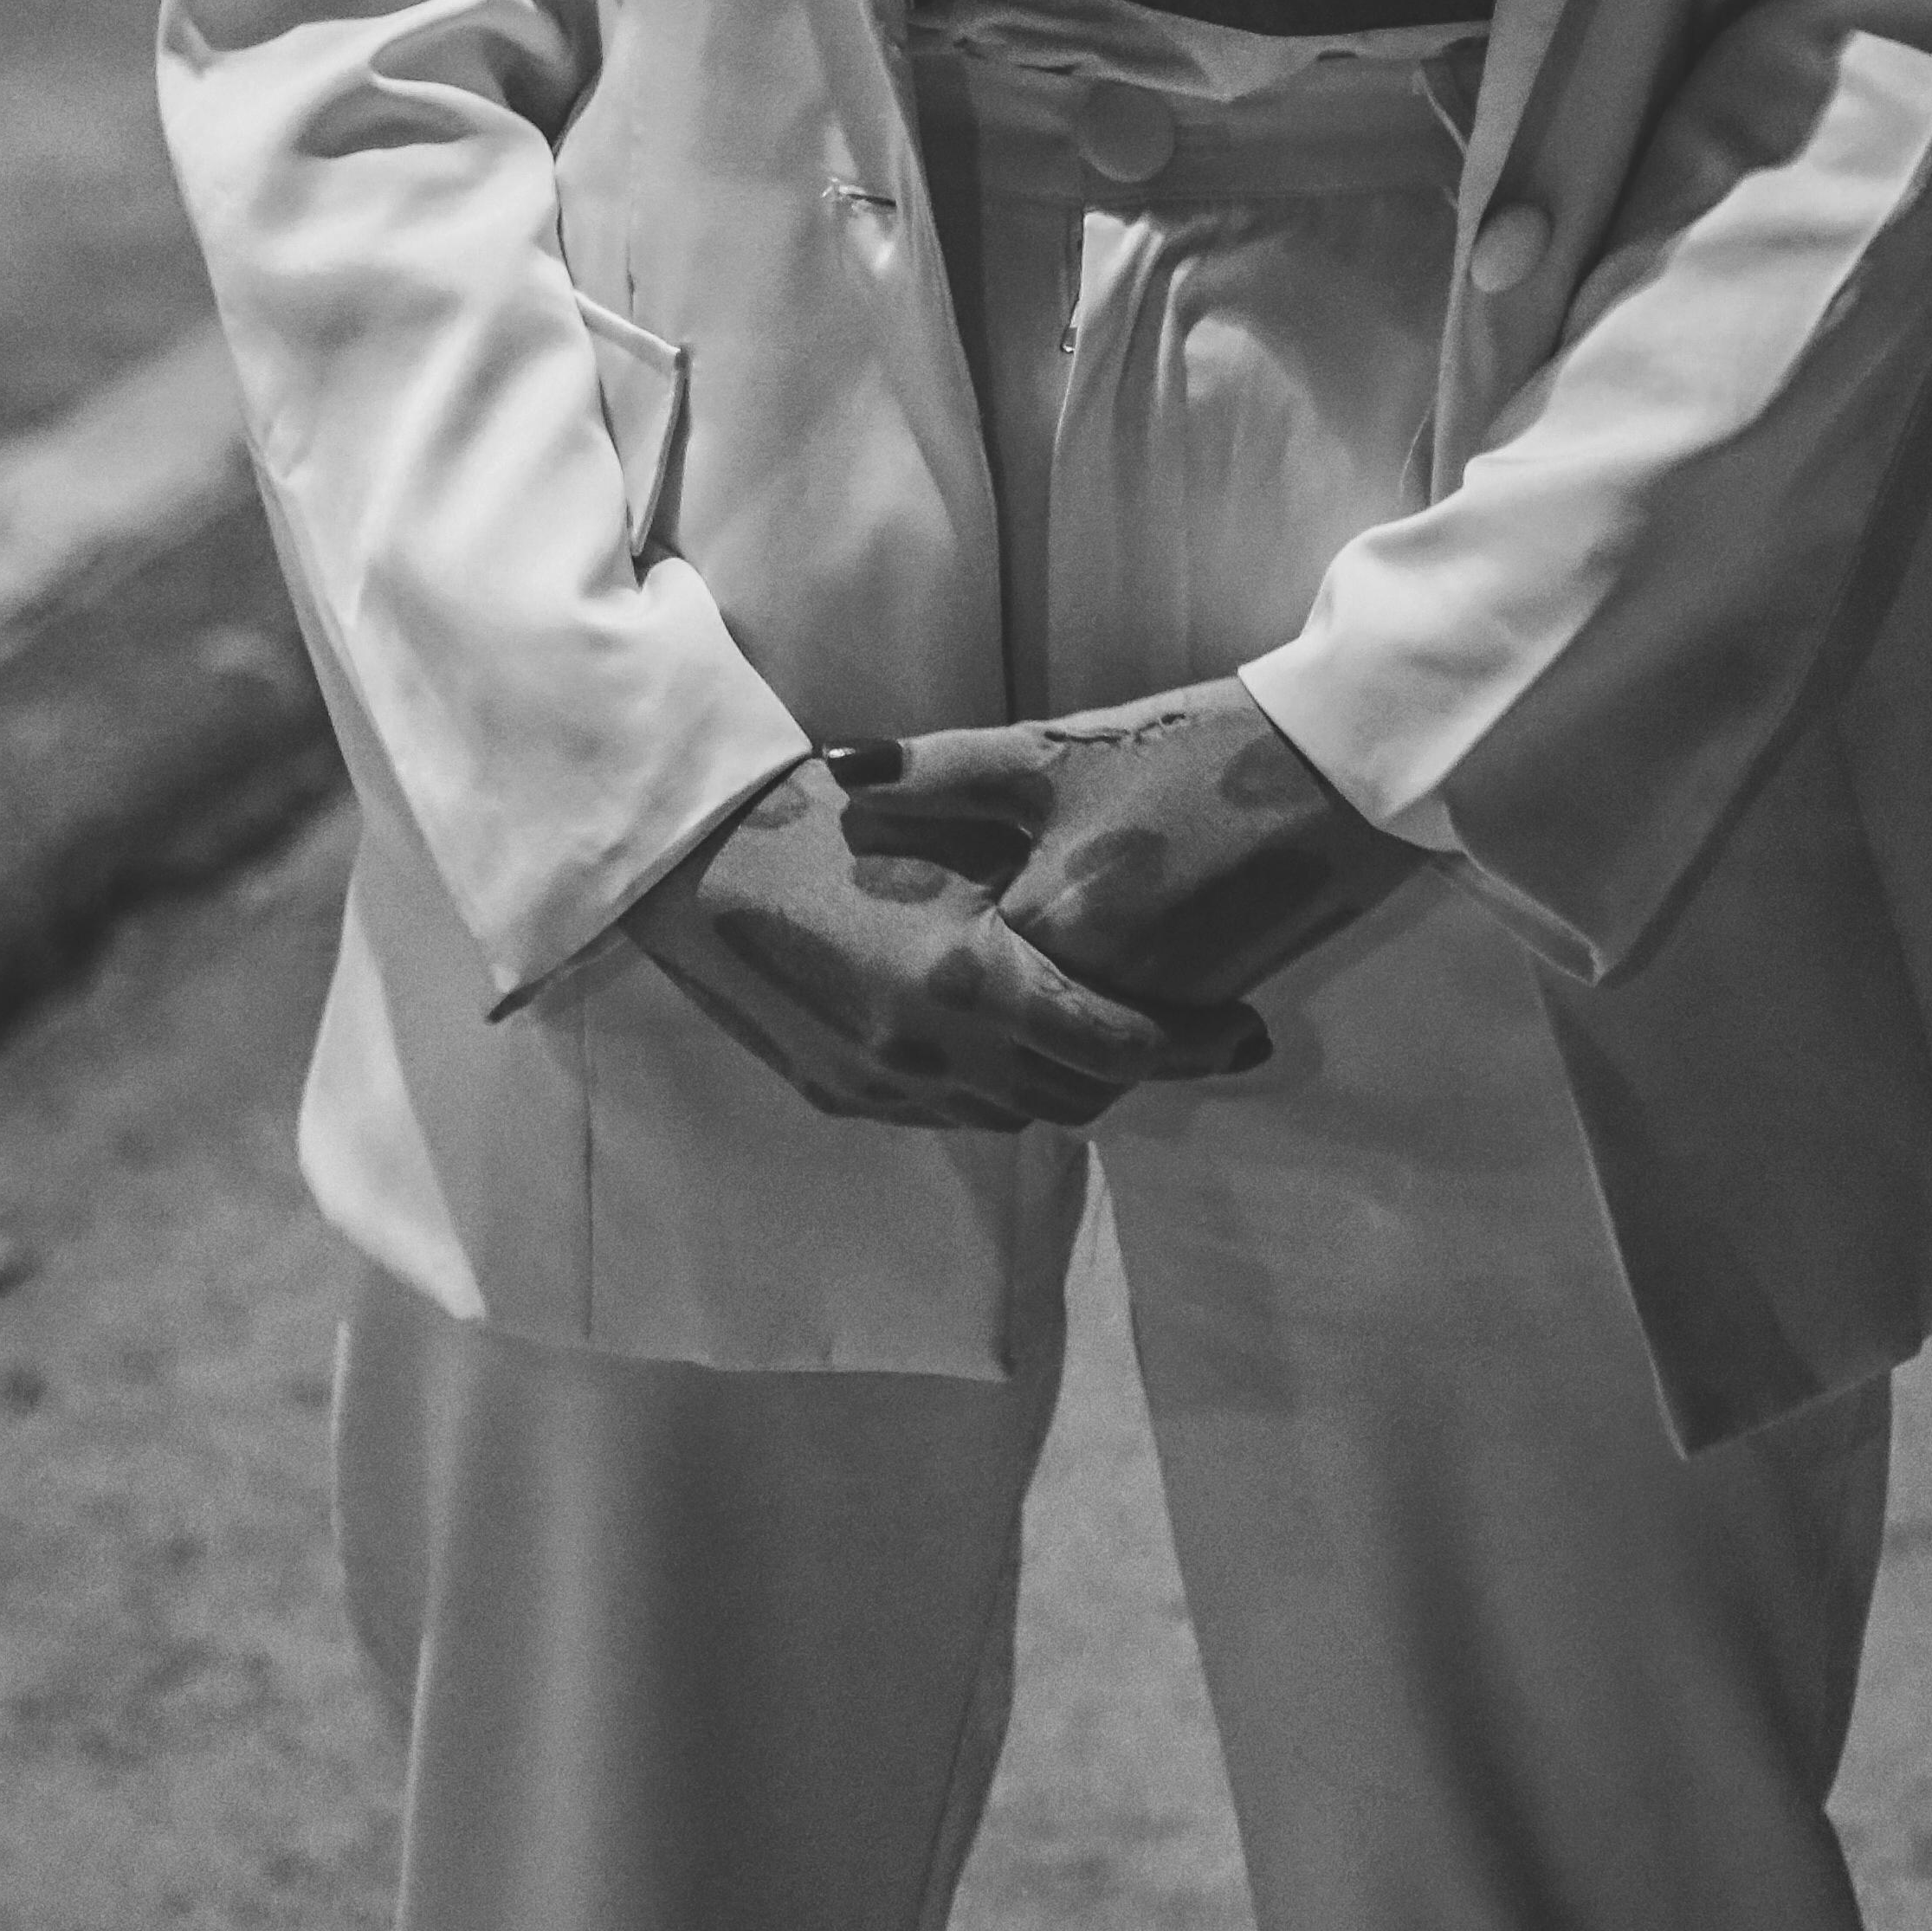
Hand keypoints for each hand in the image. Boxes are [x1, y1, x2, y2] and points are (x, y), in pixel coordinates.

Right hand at [624, 755, 1269, 1133]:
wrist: (691, 861)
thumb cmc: (825, 816)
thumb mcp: (948, 827)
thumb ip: (1035, 883)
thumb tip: (1129, 909)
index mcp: (968, 975)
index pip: (1117, 1043)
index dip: (1190, 1044)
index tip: (1240, 1026)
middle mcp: (931, 1051)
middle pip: (1077, 1095)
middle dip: (1142, 1072)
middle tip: (1192, 1034)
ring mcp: (883, 1085)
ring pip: (1018, 1114)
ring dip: (1071, 1082)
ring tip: (1109, 1033)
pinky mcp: (842, 1097)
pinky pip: (953, 1110)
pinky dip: (1001, 1083)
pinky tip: (1014, 1037)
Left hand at [833, 678, 1420, 1017]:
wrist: (1332, 771)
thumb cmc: (1186, 748)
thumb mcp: (1054, 751)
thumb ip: (943, 769)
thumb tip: (841, 773)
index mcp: (1048, 925)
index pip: (951, 970)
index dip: (918, 939)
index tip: (887, 921)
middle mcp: (1099, 991)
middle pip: (1008, 1025)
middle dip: (973, 1002)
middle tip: (932, 963)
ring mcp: (1157, 1014)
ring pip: (1069, 1046)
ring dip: (1041, 1021)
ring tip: (1008, 966)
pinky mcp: (1207, 1014)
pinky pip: (1128, 1038)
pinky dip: (1102, 1018)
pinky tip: (1088, 965)